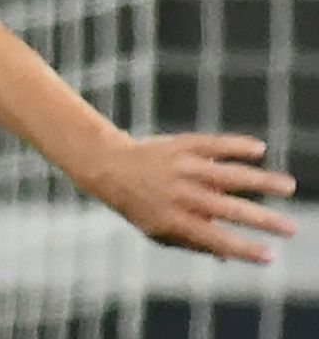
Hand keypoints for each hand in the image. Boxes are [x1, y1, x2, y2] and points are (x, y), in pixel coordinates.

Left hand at [83, 134, 296, 263]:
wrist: (109, 167)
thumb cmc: (140, 205)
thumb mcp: (159, 231)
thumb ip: (194, 243)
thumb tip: (231, 257)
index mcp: (175, 220)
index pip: (217, 240)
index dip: (244, 250)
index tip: (271, 256)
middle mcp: (180, 195)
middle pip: (229, 210)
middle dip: (264, 220)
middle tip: (292, 228)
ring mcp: (182, 168)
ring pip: (228, 174)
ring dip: (262, 180)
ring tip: (289, 186)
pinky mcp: (182, 145)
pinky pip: (213, 144)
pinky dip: (236, 145)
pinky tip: (258, 149)